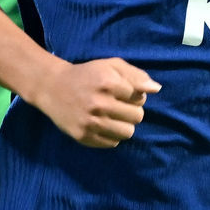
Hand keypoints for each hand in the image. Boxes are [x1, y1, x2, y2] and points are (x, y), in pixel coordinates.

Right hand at [33, 57, 160, 147]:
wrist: (53, 88)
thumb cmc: (87, 74)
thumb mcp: (111, 66)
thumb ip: (136, 75)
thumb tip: (156, 89)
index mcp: (107, 83)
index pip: (140, 98)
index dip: (135, 95)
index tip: (122, 93)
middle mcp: (99, 103)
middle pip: (137, 117)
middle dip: (132, 111)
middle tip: (118, 105)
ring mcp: (90, 122)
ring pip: (128, 133)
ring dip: (124, 125)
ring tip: (113, 117)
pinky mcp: (83, 136)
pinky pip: (112, 143)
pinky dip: (111, 135)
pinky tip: (102, 124)